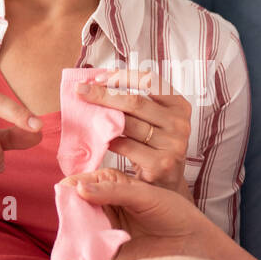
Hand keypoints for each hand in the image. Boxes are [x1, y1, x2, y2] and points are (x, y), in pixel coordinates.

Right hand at [60, 167, 220, 259]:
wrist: (192, 242)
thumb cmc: (174, 212)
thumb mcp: (145, 196)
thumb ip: (114, 191)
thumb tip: (80, 188)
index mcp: (114, 184)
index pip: (86, 182)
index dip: (73, 187)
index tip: (64, 192)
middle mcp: (107, 204)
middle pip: (79, 204)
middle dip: (71, 209)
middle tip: (67, 215)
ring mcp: (107, 226)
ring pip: (81, 225)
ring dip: (75, 228)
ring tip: (72, 231)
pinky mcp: (110, 248)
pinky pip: (90, 245)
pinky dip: (83, 247)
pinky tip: (79, 248)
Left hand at [74, 69, 192, 198]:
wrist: (167, 183)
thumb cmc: (154, 146)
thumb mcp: (154, 120)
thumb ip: (136, 103)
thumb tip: (99, 81)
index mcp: (179, 106)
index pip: (150, 80)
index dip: (123, 76)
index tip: (99, 77)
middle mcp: (180, 123)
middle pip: (135, 102)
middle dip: (104, 94)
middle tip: (80, 90)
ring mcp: (172, 145)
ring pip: (128, 124)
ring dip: (102, 116)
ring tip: (85, 111)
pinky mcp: (160, 164)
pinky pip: (125, 146)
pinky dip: (108, 140)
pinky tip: (99, 137)